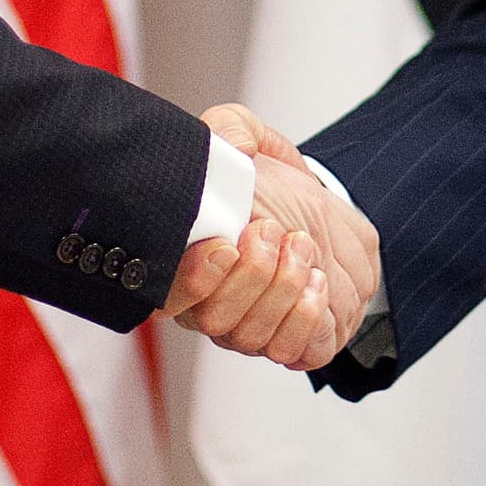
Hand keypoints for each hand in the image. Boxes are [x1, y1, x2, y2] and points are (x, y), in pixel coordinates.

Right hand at [163, 109, 379, 371]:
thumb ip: (228, 131)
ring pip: (257, 340)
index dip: (194, 279)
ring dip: (285, 293)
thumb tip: (232, 147)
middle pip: (217, 321)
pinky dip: (310, 321)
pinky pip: (300, 354)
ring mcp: (251, 330)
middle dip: (254, 275)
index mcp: (180, 266)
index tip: (225, 244)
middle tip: (276, 230)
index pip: (168, 294)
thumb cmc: (265, 180)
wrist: (316, 207)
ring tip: (304, 247)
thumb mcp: (239, 137)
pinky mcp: (297, 341)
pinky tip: (317, 282)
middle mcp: (210, 308)